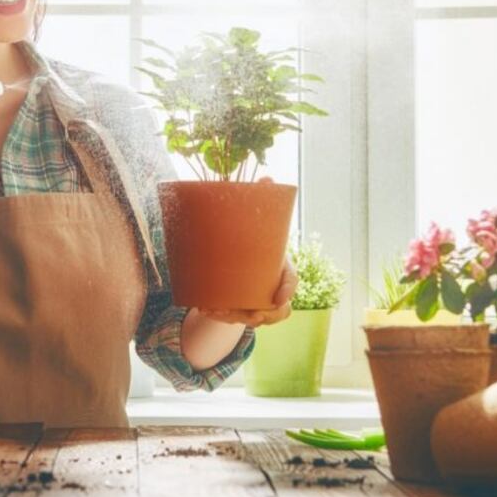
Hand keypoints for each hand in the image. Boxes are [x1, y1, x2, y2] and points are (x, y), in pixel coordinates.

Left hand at [197, 177, 297, 327]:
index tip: (278, 298)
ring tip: (215, 308)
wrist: (245, 259)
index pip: (291, 281)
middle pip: (276, 312)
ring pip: (252, 318)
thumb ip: (264, 202)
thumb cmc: (257, 241)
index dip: (287, 290)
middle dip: (262, 314)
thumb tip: (267, 178)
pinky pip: (232, 318)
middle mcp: (274, 291)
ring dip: (233, 317)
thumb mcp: (261, 224)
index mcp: (282, 269)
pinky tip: (205, 307)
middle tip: (248, 310)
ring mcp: (258, 303)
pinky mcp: (239, 308)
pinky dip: (219, 315)